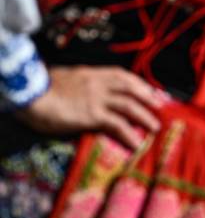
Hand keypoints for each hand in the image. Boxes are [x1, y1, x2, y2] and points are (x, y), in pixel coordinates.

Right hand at [16, 66, 165, 148]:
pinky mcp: (93, 114)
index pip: (121, 75)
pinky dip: (130, 134)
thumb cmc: (41, 88)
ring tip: (155, 127)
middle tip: (160, 107)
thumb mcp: (65, 79)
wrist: (30, 94)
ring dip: (145, 116)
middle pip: (131, 87)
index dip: (138, 83)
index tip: (150, 91)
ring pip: (130, 105)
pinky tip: (137, 143)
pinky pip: (118, 124)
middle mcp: (98, 83)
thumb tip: (86, 90)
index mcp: (91, 73)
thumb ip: (80, 83)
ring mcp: (97, 98)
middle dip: (148, 97)